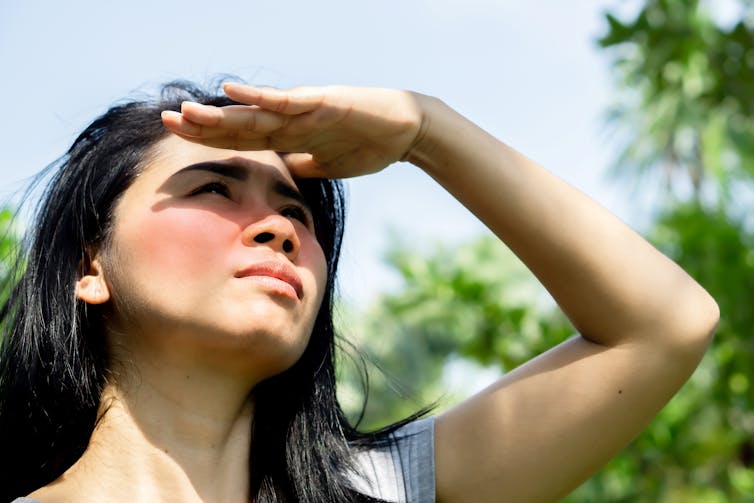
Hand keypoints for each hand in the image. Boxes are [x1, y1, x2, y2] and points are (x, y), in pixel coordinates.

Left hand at [161, 83, 426, 178]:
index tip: (179, 140)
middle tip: (165, 120)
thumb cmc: (368, 146)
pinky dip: (261, 98)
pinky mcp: (322, 102)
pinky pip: (287, 101)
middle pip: (239, 125)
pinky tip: (233, 91)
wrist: (405, 131)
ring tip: (186, 112)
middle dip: (203, 126)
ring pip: (255, 114)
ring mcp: (304, 110)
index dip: (211, 141)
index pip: (242, 140)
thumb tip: (280, 176)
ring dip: (220, 114)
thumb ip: (301, 166)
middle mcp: (290, 120)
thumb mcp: (325, 166)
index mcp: (289, 136)